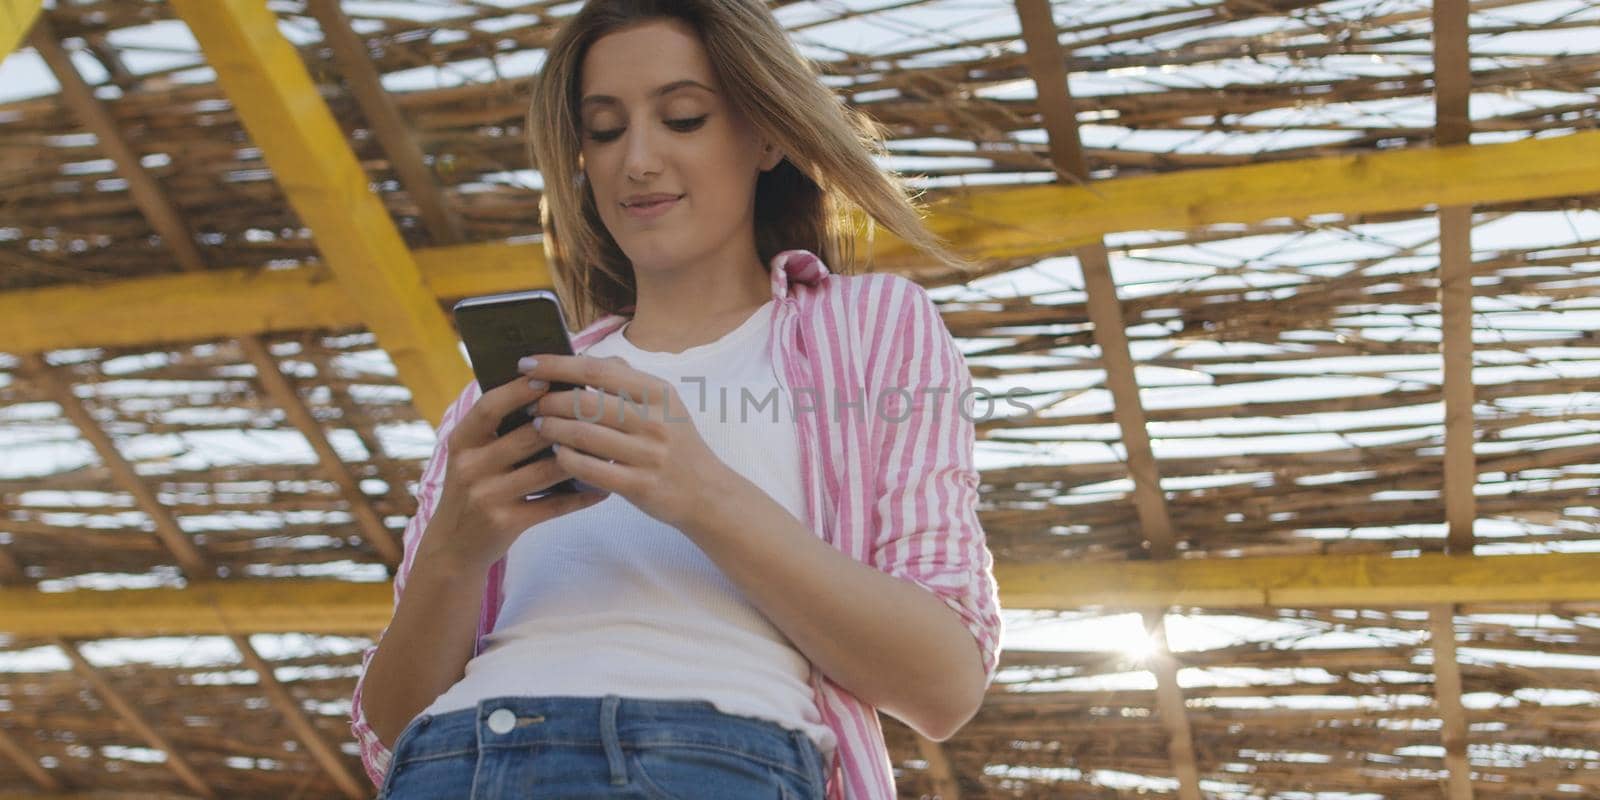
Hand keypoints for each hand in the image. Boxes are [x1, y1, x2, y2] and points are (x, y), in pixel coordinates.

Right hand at [418, 375, 609, 572]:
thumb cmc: (474, 489)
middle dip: (565, 421)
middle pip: (526, 436)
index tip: (547, 378)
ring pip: (545, 470)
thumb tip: (546, 391)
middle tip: (598, 408)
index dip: (518, 391)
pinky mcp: (505, 522)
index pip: (489, 407)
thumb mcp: (473, 455)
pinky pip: (553, 505)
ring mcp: (487, 496)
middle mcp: (470, 466)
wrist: (453, 546)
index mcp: (461, 441)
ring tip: (610, 445)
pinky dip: (580, 496)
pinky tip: (602, 488)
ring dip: (581, 457)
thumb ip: (500, 428)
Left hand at [522, 354, 728, 530]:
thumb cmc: (677, 443)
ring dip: (552, 428)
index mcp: (658, 393)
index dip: (556, 365)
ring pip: (582, 435)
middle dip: (548, 400)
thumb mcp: (665, 403)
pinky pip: (589, 469)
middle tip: (530, 402)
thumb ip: (629, 379)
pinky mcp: (638, 486)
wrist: (706, 492)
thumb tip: (589, 357)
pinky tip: (557, 454)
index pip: (597, 369)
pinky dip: (565, 459)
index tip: (527, 364)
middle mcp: (655, 421)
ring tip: (538, 425)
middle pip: (585, 401)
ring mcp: (647, 455)